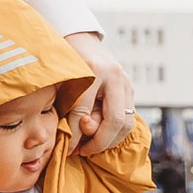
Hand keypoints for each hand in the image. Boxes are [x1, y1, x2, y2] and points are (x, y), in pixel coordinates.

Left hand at [63, 31, 134, 154]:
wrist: (81, 40)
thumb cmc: (65, 62)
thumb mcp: (61, 80)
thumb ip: (67, 106)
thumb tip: (73, 139)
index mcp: (93, 71)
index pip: (84, 111)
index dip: (75, 134)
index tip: (67, 148)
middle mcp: (115, 77)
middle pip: (115, 120)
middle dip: (99, 141)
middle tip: (83, 151)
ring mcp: (127, 82)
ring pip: (127, 122)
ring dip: (110, 140)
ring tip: (90, 147)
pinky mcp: (131, 88)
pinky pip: (129, 117)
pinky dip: (116, 132)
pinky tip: (100, 138)